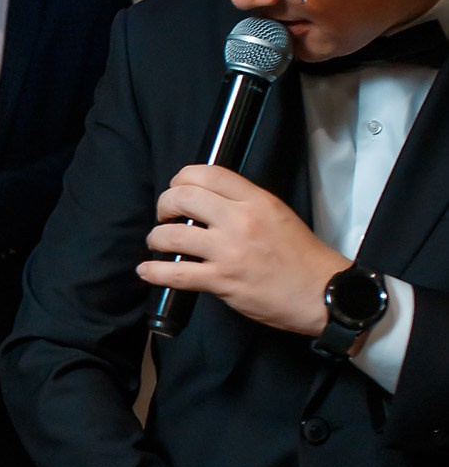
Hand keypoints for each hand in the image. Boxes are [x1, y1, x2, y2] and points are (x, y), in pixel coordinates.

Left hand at [138, 166, 342, 333]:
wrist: (320, 292)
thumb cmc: (301, 256)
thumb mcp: (277, 214)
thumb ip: (244, 203)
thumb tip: (209, 201)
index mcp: (256, 200)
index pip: (208, 173)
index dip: (182, 178)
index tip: (177, 188)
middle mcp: (239, 221)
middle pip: (183, 197)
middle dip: (164, 205)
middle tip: (165, 216)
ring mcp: (228, 252)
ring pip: (172, 236)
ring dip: (156, 238)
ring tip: (157, 242)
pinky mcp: (222, 281)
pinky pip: (176, 274)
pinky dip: (154, 272)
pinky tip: (147, 271)